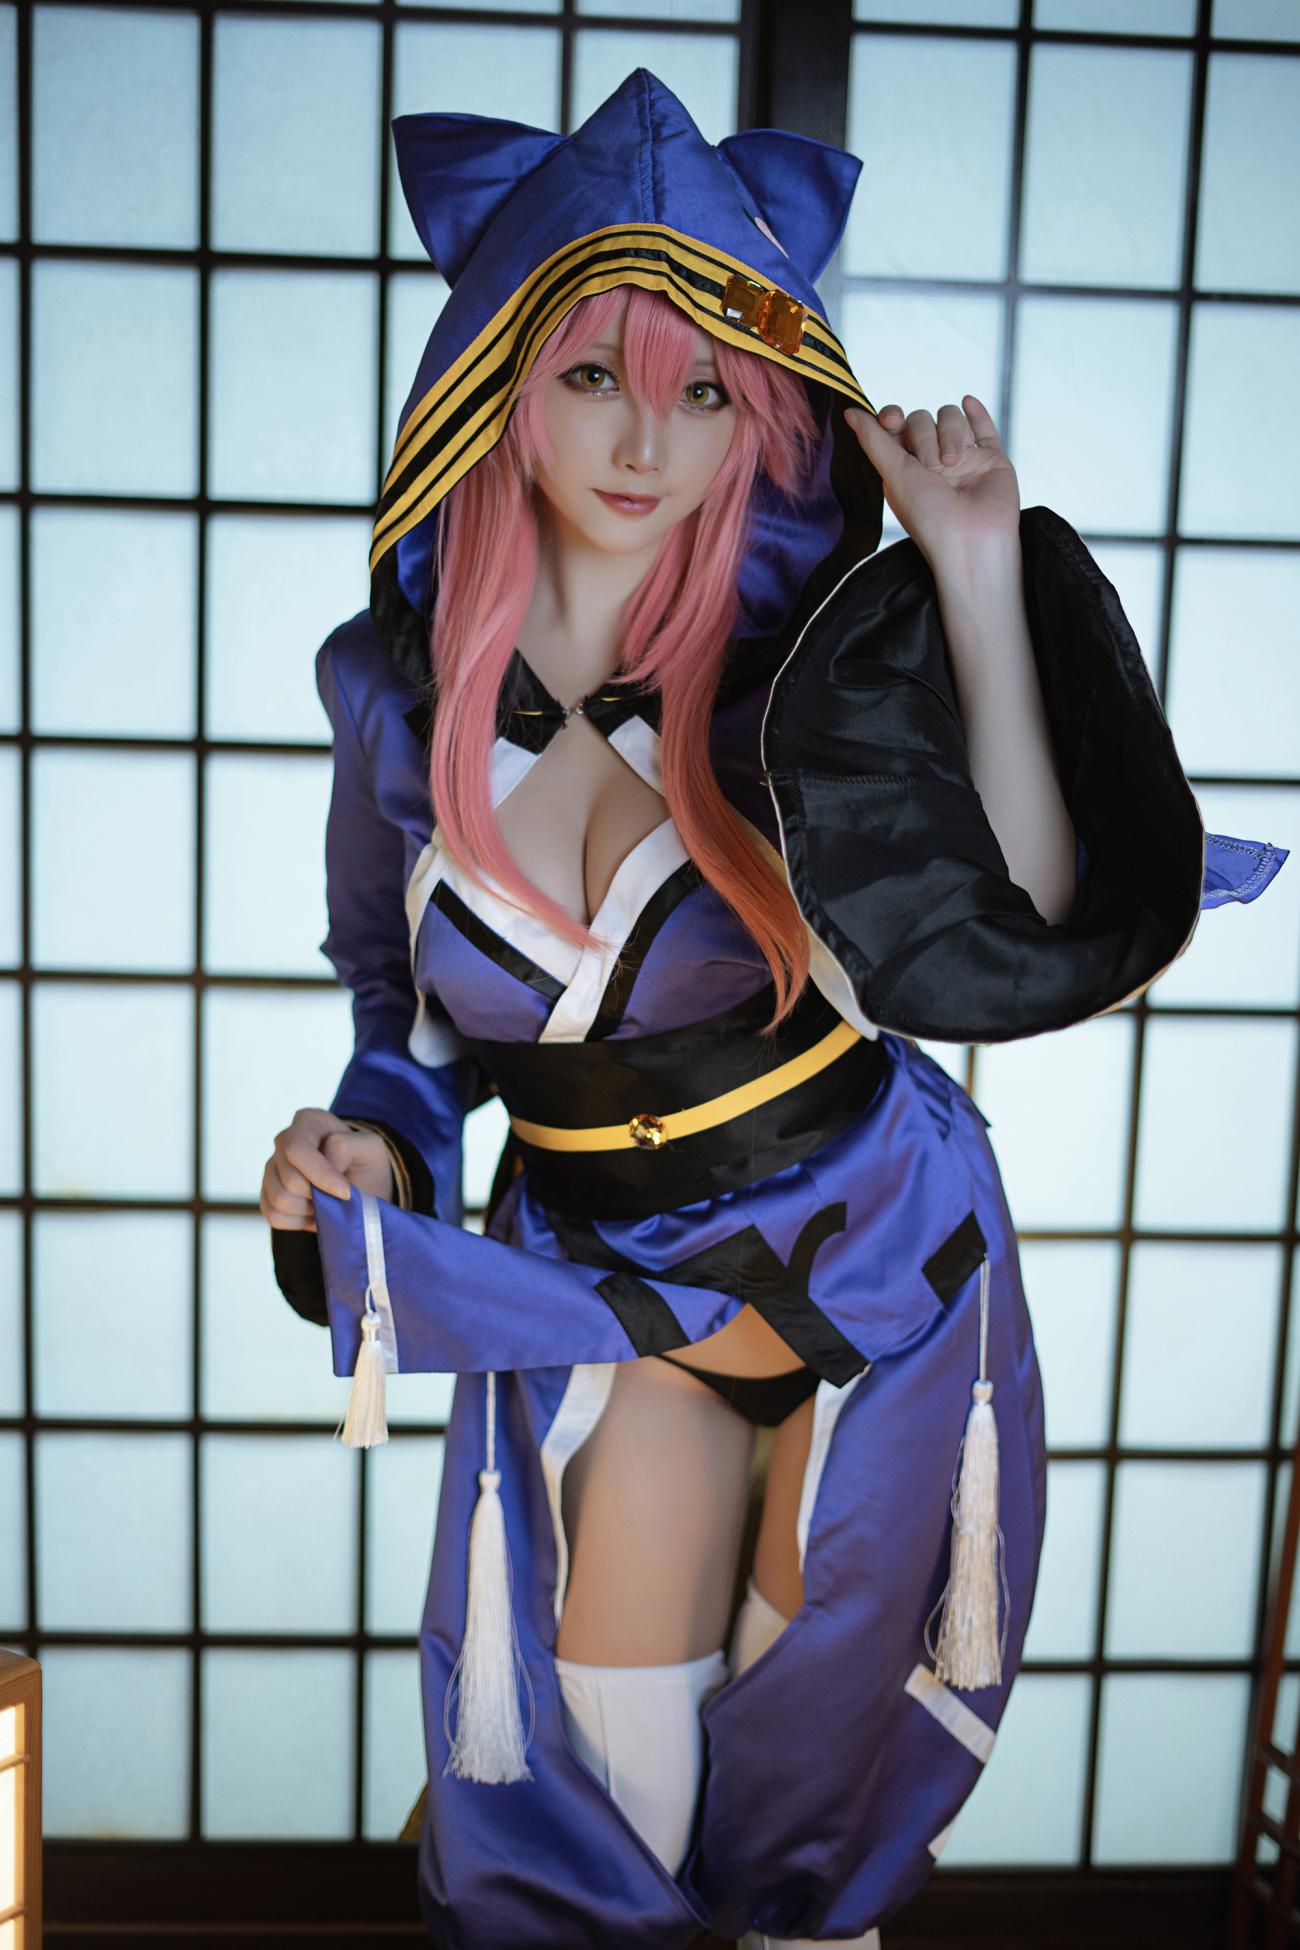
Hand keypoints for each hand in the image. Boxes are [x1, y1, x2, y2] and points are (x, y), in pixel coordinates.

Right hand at [260, 1108, 393, 1232]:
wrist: (363, 1189)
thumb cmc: (365, 1165)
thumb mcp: (371, 1148)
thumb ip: (348, 1146)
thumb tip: (324, 1159)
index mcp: (307, 1122)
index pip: (297, 1150)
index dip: (321, 1176)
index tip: (346, 1192)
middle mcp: (284, 1141)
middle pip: (289, 1180)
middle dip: (318, 1195)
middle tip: (338, 1196)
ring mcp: (272, 1168)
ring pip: (279, 1200)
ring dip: (310, 1210)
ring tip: (327, 1202)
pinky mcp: (267, 1194)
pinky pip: (275, 1216)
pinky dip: (299, 1221)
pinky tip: (315, 1211)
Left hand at [843, 395, 1020, 571]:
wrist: (973, 541)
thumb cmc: (929, 516)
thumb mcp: (894, 475)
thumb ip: (873, 441)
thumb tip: (849, 412)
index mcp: (904, 468)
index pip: (895, 426)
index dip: (892, 417)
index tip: (891, 421)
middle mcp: (931, 461)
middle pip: (923, 419)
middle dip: (924, 436)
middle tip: (932, 467)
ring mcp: (962, 458)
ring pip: (951, 417)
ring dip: (950, 433)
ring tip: (953, 463)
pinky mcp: (990, 459)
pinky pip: (984, 428)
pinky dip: (977, 413)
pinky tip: (968, 401)